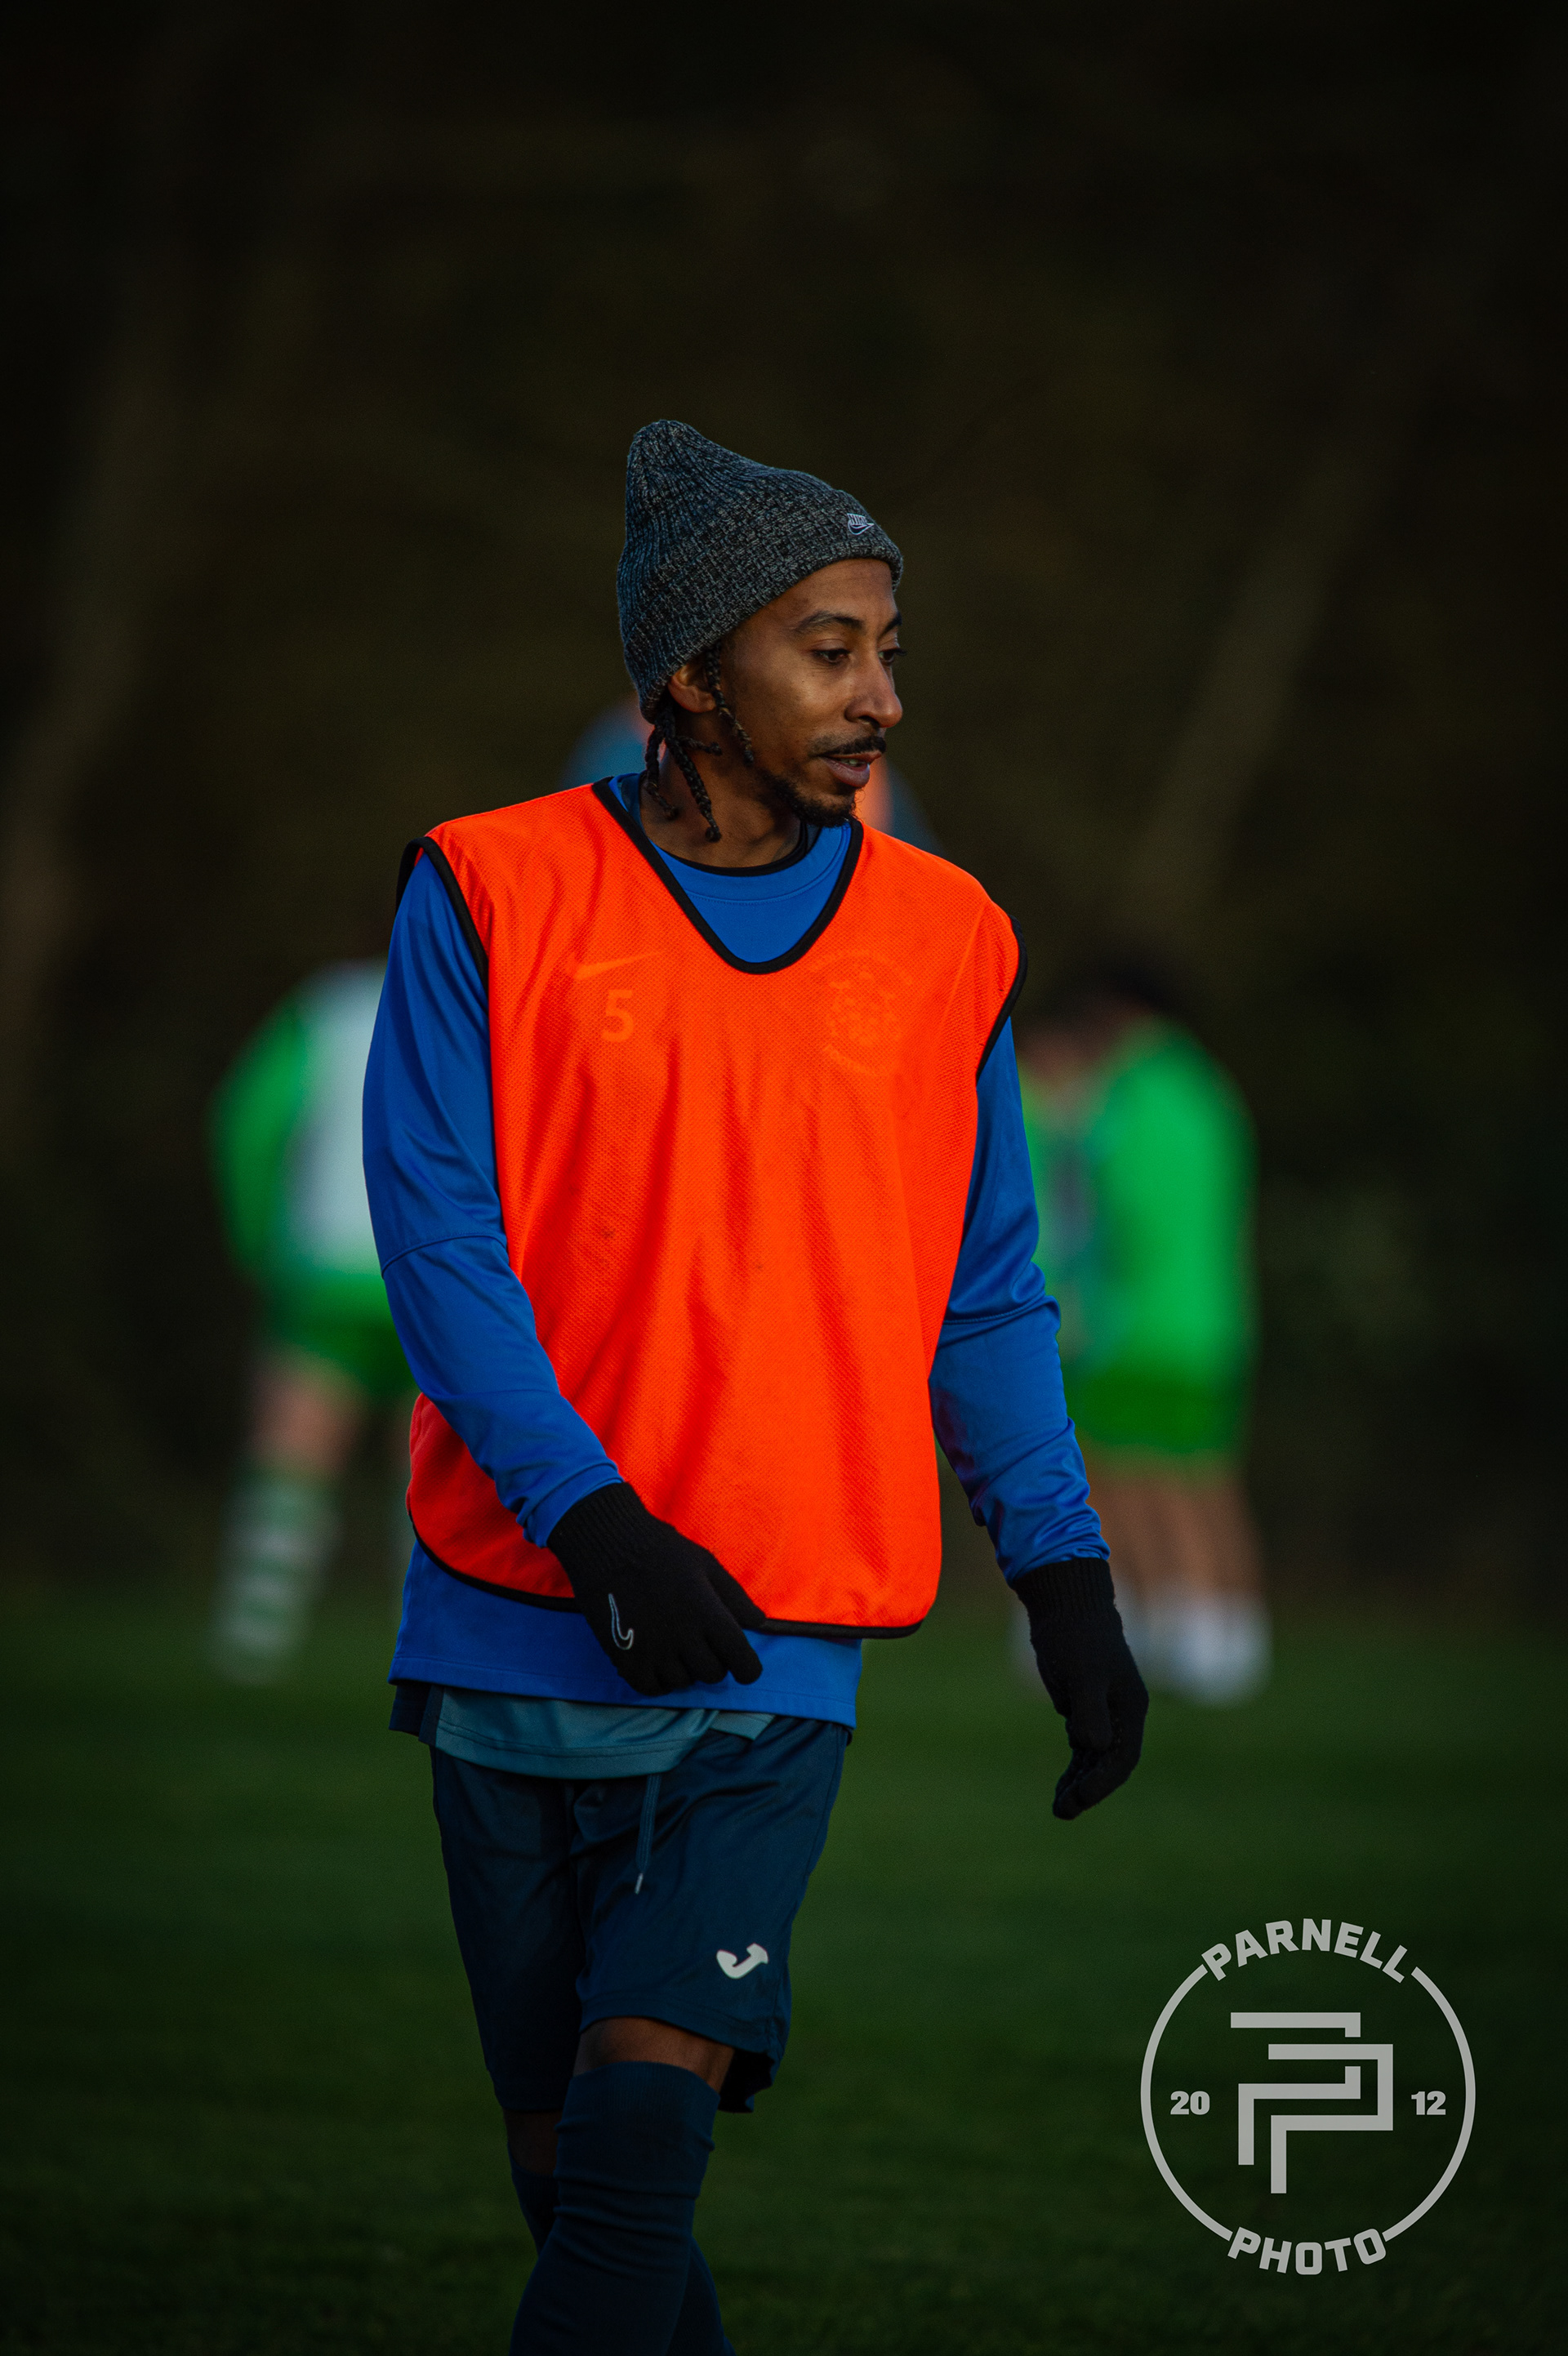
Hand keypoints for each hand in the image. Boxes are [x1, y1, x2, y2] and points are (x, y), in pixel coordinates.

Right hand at [546, 1482, 765, 1696]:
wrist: (608, 1545)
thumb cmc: (662, 1551)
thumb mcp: (707, 1565)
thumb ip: (735, 1597)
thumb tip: (759, 1623)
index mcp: (708, 1613)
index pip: (742, 1662)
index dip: (748, 1668)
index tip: (743, 1665)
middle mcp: (683, 1636)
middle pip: (713, 1675)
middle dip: (714, 1663)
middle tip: (702, 1644)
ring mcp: (653, 1650)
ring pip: (683, 1683)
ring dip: (685, 1670)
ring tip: (675, 1645)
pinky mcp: (625, 1658)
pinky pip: (651, 1688)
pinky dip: (658, 1680)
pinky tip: (657, 1660)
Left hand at [1012, 1559, 1148, 1818]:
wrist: (1066, 1603)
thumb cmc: (1075, 1636)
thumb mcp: (1081, 1673)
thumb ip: (1089, 1710)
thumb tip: (1094, 1745)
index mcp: (1130, 1706)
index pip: (1122, 1756)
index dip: (1102, 1782)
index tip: (1078, 1799)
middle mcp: (1122, 1712)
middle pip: (1111, 1762)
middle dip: (1090, 1789)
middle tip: (1063, 1811)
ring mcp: (1105, 1709)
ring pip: (1096, 1757)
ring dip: (1081, 1782)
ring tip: (1060, 1808)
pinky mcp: (1085, 1704)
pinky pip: (1084, 1745)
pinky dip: (1076, 1765)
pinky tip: (1064, 1782)